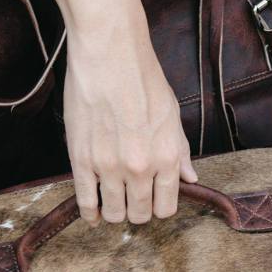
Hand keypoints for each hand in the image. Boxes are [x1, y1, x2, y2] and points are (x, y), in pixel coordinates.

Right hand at [39, 0, 196, 224]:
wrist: (110, 56)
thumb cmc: (144, 80)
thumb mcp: (172, 115)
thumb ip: (181, 151)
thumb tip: (190, 178)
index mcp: (168, 158)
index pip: (167, 206)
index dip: (161, 206)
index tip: (154, 200)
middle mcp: (141, 169)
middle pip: (140, 214)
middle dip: (138, 212)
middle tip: (133, 202)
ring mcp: (109, 168)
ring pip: (114, 213)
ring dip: (115, 213)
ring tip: (114, 204)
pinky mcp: (81, 161)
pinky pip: (85, 201)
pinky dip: (90, 213)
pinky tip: (92, 215)